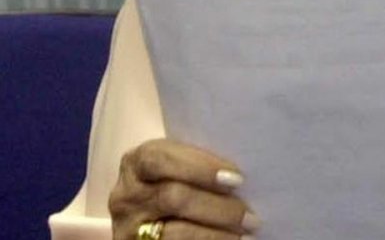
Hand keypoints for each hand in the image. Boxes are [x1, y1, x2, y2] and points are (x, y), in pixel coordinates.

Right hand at [109, 139, 258, 238]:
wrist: (147, 216)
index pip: (163, 159)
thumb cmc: (175, 179)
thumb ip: (197, 162)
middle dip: (218, 207)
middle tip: (251, 216)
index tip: (237, 178)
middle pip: (173, 198)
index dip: (201, 167)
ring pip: (174, 233)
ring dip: (215, 235)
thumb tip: (246, 169)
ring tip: (246, 234)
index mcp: (136, 162)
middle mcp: (126, 196)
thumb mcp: (176, 165)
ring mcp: (126, 230)